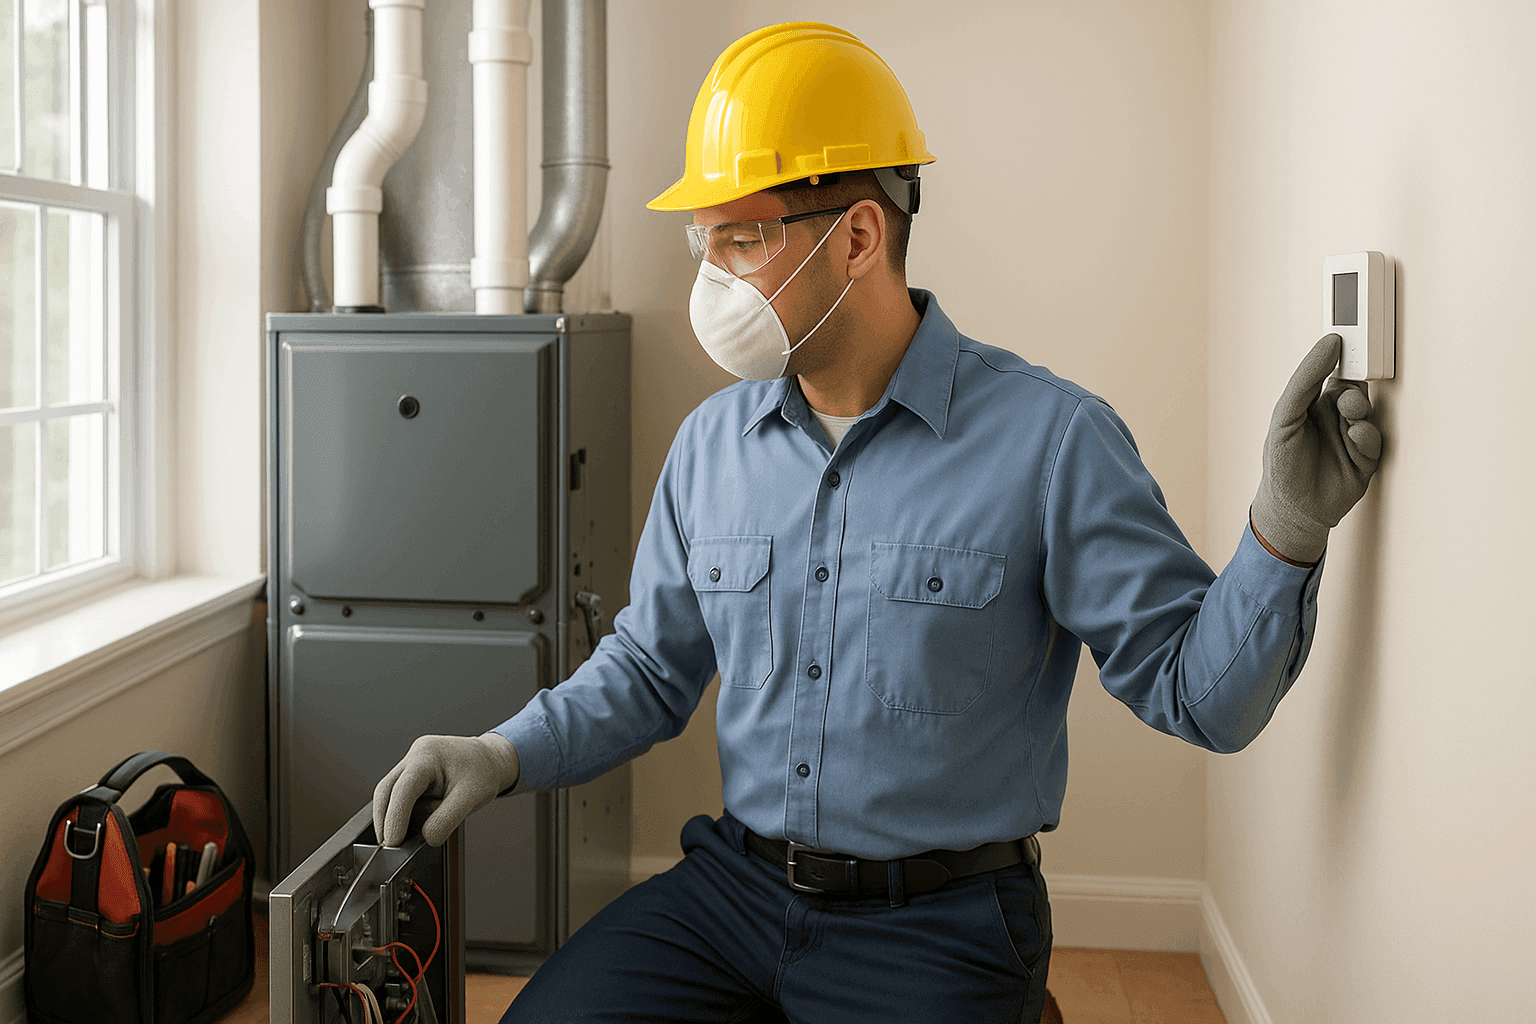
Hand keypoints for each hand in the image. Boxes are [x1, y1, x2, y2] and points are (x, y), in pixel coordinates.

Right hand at [372, 733, 520, 846]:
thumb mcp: (471, 798)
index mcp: (428, 755)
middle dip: (383, 820)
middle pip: (386, 790)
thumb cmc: (483, 772)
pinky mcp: (413, 772)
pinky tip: (402, 825)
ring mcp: (412, 762)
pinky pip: (398, 793)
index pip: (403, 789)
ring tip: (393, 839)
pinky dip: (398, 810)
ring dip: (388, 816)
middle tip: (387, 846)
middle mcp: (415, 755)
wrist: (490, 760)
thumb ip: (447, 820)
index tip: (393, 841)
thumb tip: (426, 838)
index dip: (395, 818)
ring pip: (388, 792)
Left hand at [1250, 334, 1381, 562]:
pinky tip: (1354, 438)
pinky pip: (1375, 440)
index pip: (1333, 373)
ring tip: (1349, 414)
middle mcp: (1335, 418)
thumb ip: (1305, 379)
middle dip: (1354, 387)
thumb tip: (1329, 343)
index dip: (1341, 358)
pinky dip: (1366, 436)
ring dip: (1360, 409)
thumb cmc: (1282, 462)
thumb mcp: (1286, 416)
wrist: (1292, 510)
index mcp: (1314, 403)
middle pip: (1355, 389)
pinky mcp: (1366, 460)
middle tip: (1347, 387)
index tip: (1348, 340)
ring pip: (1367, 412)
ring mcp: (1351, 438)